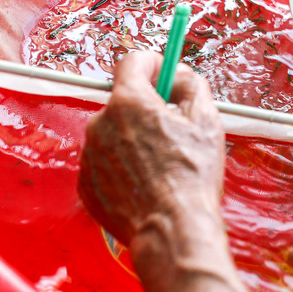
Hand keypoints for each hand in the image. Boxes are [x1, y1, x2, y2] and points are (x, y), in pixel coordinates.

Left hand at [77, 50, 224, 250]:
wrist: (172, 230)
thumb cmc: (192, 177)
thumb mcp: (207, 121)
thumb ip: (192, 85)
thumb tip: (181, 75)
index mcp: (129, 102)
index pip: (132, 61)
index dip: (154, 63)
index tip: (165, 73)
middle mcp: (100, 123)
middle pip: (124, 101)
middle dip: (148, 109)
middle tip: (174, 130)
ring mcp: (89, 155)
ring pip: (114, 134)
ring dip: (135, 140)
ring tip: (162, 165)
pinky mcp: (86, 184)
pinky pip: (105, 163)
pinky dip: (123, 168)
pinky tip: (147, 183)